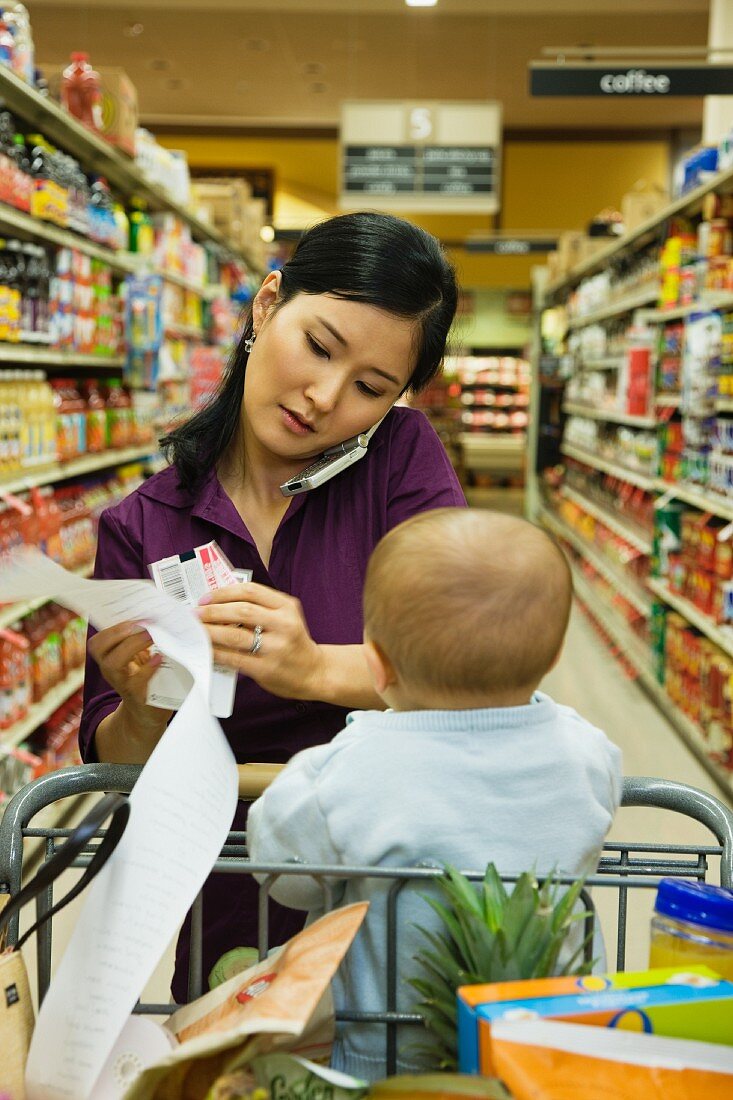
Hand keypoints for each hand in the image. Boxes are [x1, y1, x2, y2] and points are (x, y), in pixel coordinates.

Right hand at [87, 621, 169, 731]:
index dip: (112, 626)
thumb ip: (142, 640)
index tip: (133, 615)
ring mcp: (121, 685)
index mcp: (110, 658)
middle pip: (99, 648)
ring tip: (150, 636)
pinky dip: (147, 669)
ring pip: (113, 664)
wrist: (148, 714)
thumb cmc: (145, 680)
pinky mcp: (137, 698)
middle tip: (142, 624)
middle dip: (118, 632)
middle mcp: (111, 671)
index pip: (99, 639)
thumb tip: (155, 615)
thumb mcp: (140, 658)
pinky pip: (136, 683)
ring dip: (131, 646)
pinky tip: (158, 658)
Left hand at [196, 582, 325, 700]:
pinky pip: (234, 658)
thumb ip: (260, 608)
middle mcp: (284, 625)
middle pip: (241, 611)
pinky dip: (217, 652)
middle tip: (196, 613)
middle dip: (213, 611)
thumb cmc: (293, 642)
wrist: (314, 672)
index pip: (251, 591)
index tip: (207, 597)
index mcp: (287, 607)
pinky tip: (207, 649)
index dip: (224, 592)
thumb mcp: (285, 617)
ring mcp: (276, 648)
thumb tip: (219, 604)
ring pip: (235, 635)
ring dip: (210, 632)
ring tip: (198, 630)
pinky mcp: (266, 669)